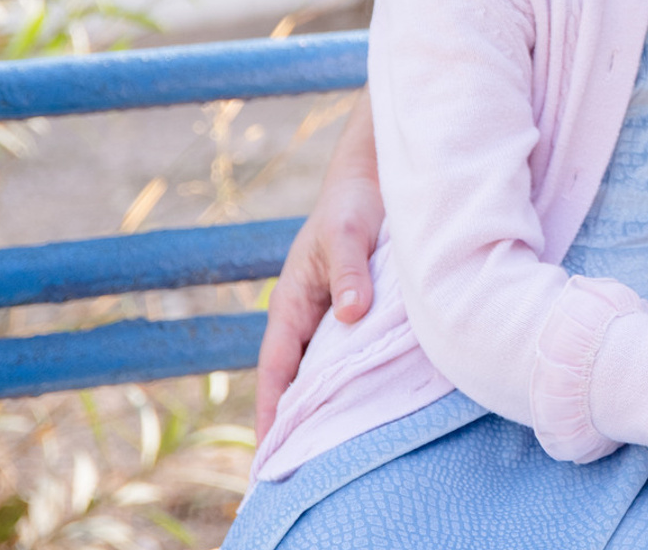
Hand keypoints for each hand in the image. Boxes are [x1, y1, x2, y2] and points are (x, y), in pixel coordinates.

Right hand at [255, 102, 384, 442]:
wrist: (377, 176)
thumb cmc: (352, 203)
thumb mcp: (346, 233)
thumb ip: (347, 271)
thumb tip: (350, 313)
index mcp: (291, 304)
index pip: (276, 369)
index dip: (272, 410)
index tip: (270, 453)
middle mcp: (309, 317)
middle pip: (298, 380)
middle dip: (297, 421)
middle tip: (301, 471)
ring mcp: (334, 316)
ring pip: (325, 370)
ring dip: (328, 402)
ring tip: (336, 450)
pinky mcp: (360, 310)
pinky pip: (353, 352)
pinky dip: (356, 377)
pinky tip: (375, 402)